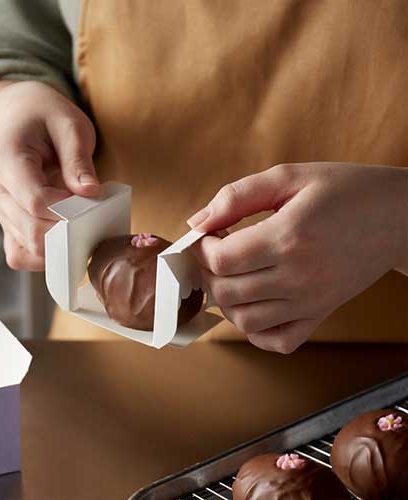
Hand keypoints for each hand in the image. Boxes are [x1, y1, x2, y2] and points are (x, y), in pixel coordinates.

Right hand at [0, 80, 99, 270]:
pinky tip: (66, 241)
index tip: (90, 201)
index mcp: (7, 159)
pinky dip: (45, 255)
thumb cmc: (46, 118)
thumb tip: (89, 193)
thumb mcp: (70, 126)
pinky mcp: (7, 223)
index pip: (36, 201)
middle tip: (94, 218)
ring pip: (28, 247)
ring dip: (61, 245)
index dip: (68, 211)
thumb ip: (78, 160)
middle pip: (32, 231)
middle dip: (69, 232)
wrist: (19, 118)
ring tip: (82, 226)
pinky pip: (19, 254)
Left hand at [188, 163, 407, 352]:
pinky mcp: (320, 314)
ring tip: (232, 275)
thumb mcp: (290, 177)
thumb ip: (237, 196)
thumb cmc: (346, 190)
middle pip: (226, 292)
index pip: (222, 259)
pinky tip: (254, 303)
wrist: (400, 216)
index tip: (207, 234)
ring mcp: (310, 301)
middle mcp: (299, 276)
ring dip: (226, 300)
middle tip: (215, 252)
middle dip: (207, 272)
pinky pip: (277, 341)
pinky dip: (255, 330)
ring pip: (245, 322)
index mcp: (289, 237)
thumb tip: (196, 222)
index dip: (202, 247)